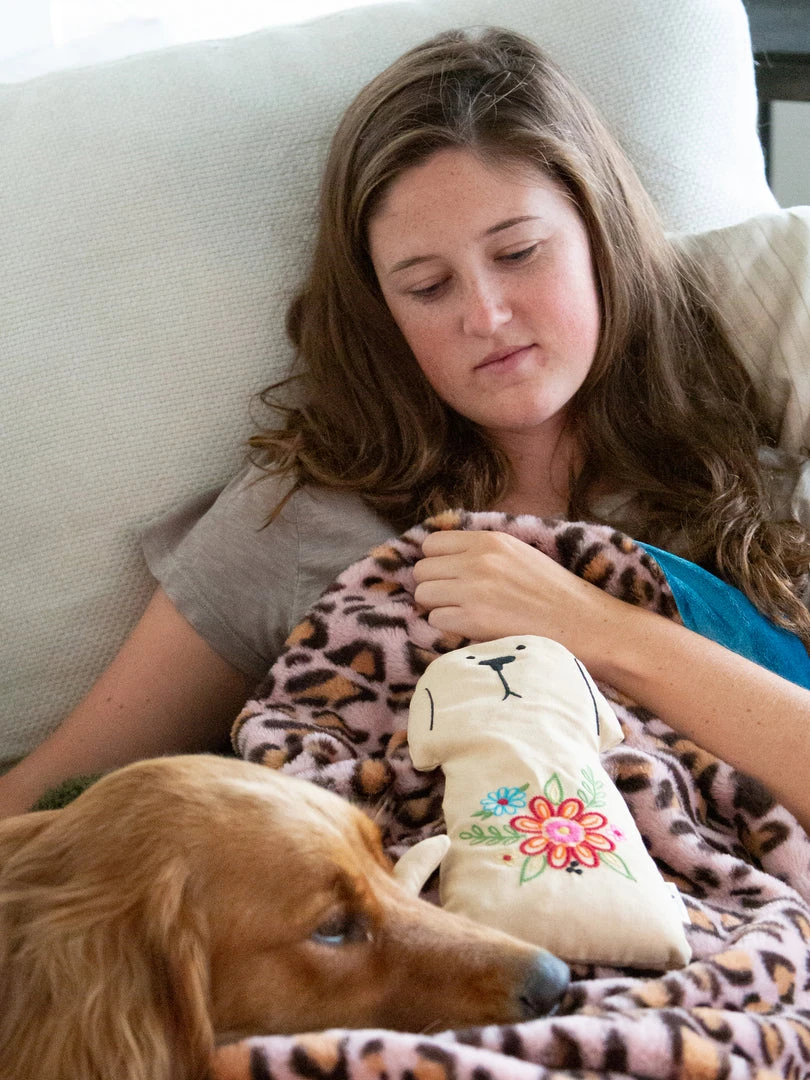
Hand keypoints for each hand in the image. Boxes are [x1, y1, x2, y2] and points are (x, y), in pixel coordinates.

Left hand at [412, 530, 622, 666]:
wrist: (582, 622)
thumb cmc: (554, 591)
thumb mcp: (518, 553)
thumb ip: (483, 551)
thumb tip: (444, 557)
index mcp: (489, 540)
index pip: (431, 544)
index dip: (436, 562)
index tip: (447, 575)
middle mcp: (477, 561)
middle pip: (421, 570)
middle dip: (433, 585)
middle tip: (452, 598)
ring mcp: (473, 590)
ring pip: (423, 595)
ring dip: (437, 606)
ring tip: (461, 613)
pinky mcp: (474, 620)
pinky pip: (436, 620)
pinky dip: (448, 627)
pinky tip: (470, 627)